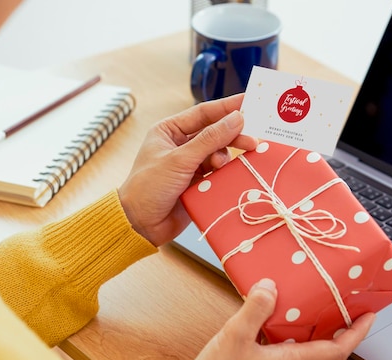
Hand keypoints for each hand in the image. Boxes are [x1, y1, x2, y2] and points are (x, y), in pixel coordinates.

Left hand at [119, 93, 257, 245]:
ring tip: (224, 166)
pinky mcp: (198, 183)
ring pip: (219, 153)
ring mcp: (190, 164)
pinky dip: (224, 173)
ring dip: (225, 157)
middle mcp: (181, 144)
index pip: (203, 113)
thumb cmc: (148, 187)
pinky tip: (225, 176)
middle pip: (215, 133)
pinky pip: (218, 172)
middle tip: (252, 141)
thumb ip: (210, 139)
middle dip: (232, 136)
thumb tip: (236, 118)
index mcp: (170, 130)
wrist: (140, 225)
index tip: (249, 102)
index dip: (227, 107)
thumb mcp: (180, 159)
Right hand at [185, 278, 375, 359]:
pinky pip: (291, 356)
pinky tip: (280, 324)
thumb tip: (271, 287)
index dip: (357, 333)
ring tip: (319, 314)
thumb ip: (254, 311)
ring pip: (311, 358)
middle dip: (345, 336)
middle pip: (329, 356)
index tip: (369, 315)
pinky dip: (295, 340)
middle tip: (349, 314)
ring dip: (321, 338)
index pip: (337, 350)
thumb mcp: (233, 338)